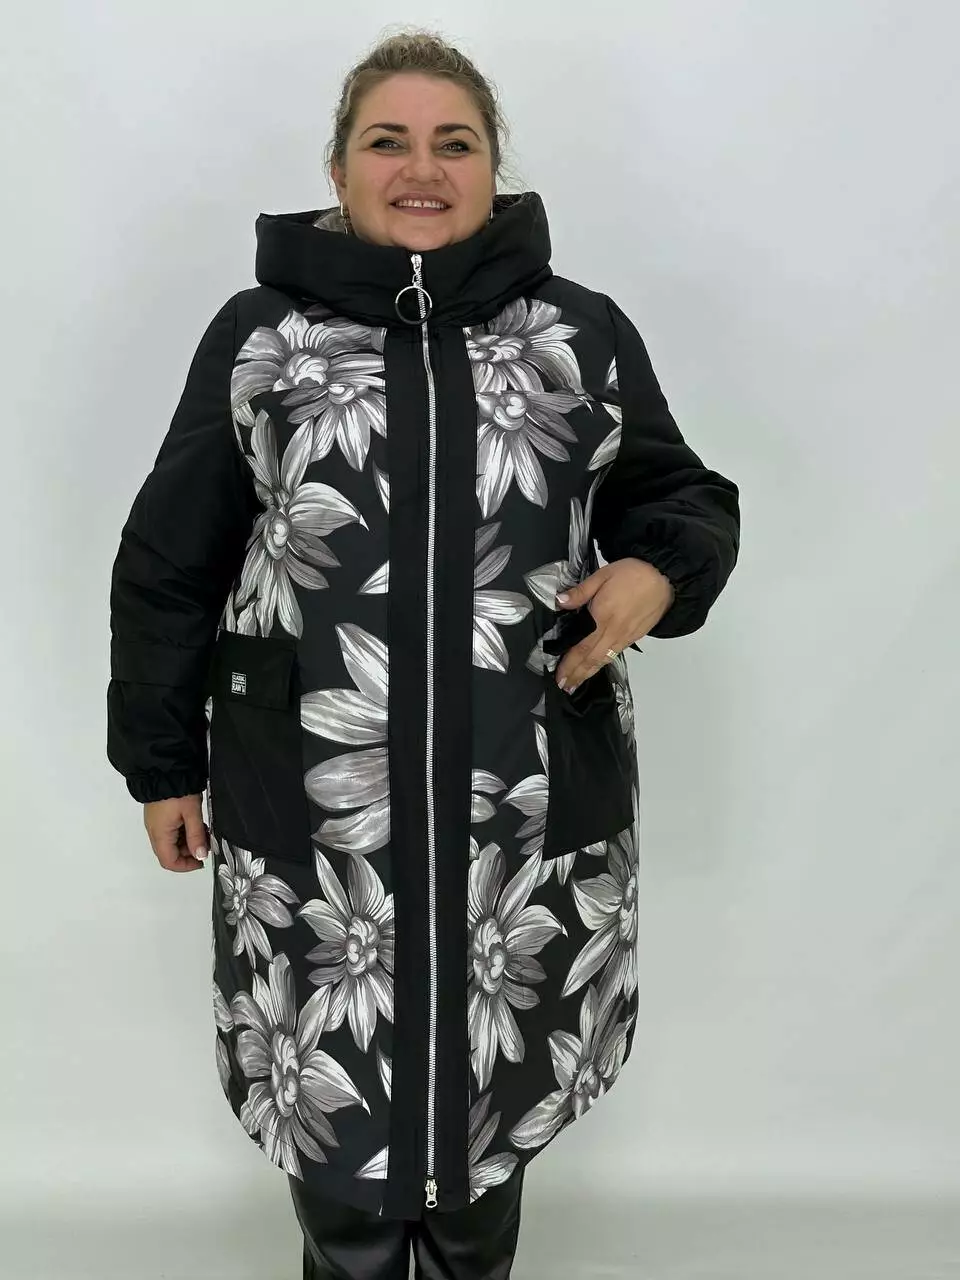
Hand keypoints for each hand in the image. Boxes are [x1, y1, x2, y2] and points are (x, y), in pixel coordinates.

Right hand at [144, 794, 208, 871]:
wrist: (164, 769)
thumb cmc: (177, 789)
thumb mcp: (191, 813)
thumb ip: (196, 836)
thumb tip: (201, 855)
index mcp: (160, 834)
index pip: (169, 862)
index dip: (186, 866)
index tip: (201, 861)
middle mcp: (155, 831)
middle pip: (170, 853)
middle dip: (189, 852)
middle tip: (205, 842)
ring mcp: (156, 823)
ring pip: (172, 842)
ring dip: (188, 841)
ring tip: (203, 830)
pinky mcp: (160, 816)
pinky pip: (171, 831)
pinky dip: (184, 831)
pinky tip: (195, 823)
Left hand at [555, 558, 674, 691]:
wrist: (664, 577)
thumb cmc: (634, 573)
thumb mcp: (603, 575)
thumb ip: (580, 592)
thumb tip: (560, 601)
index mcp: (602, 617)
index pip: (582, 647)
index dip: (570, 664)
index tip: (560, 676)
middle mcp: (613, 631)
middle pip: (592, 659)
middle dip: (577, 674)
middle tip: (565, 687)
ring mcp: (625, 636)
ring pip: (604, 660)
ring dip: (589, 673)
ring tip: (577, 684)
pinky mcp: (634, 636)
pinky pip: (615, 654)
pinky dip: (603, 664)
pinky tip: (597, 666)